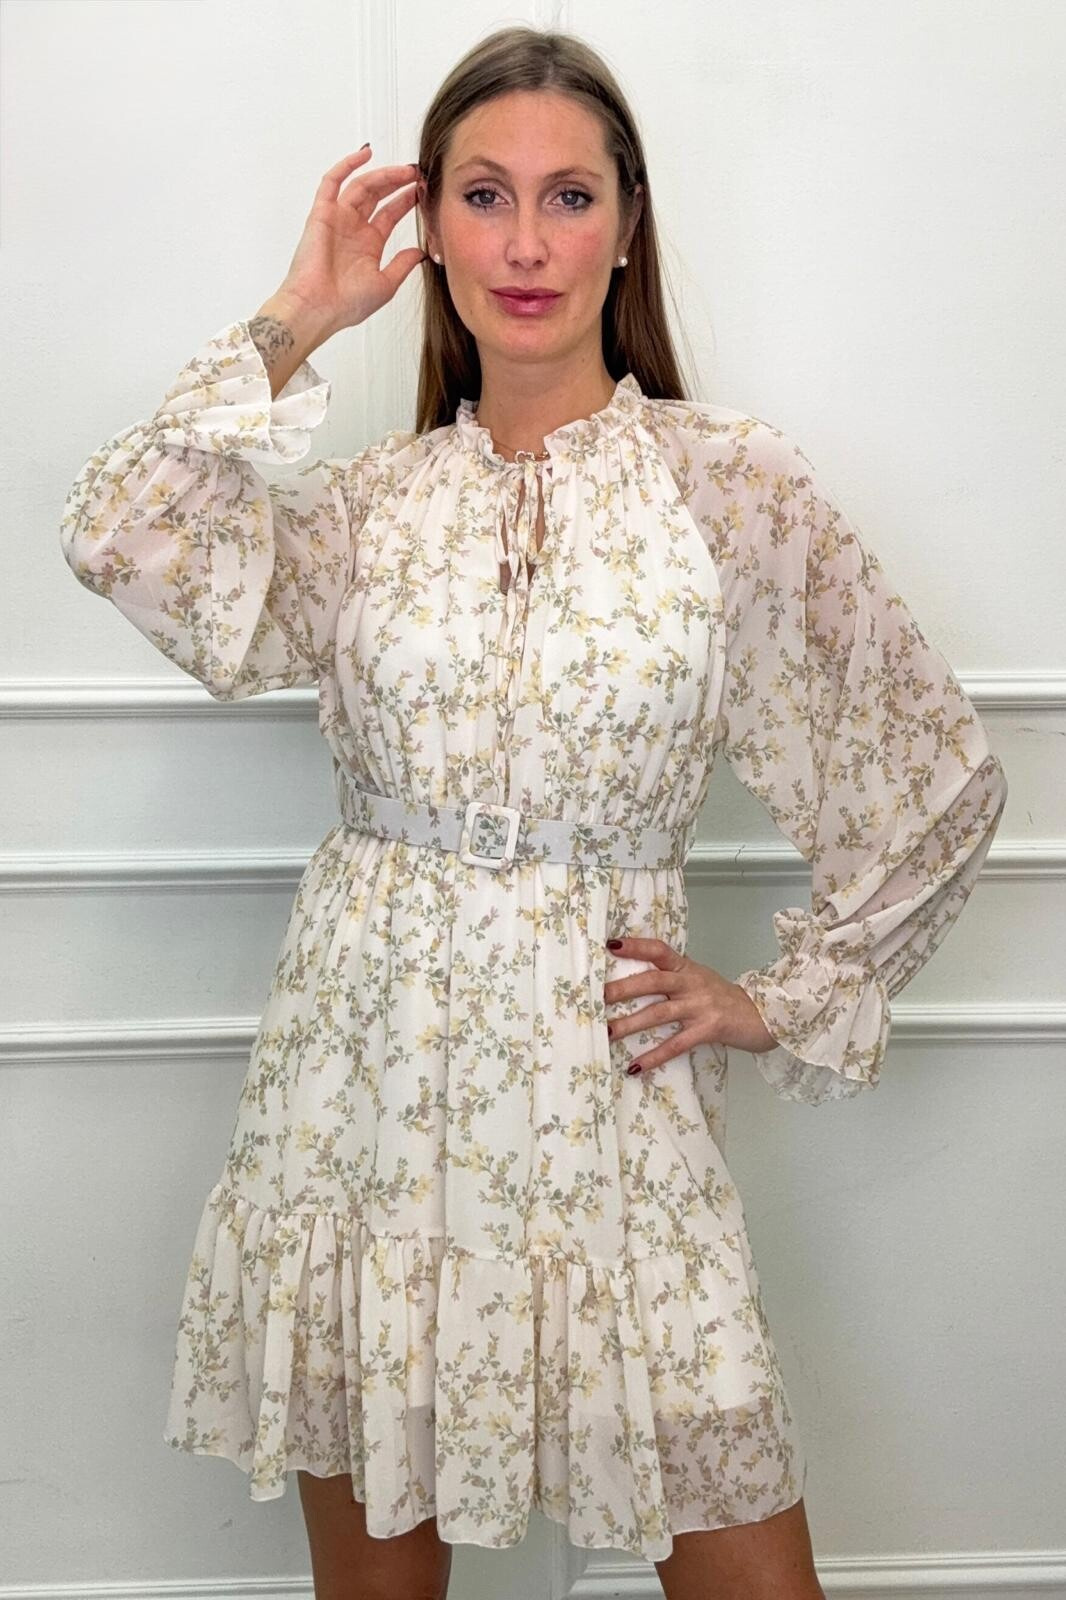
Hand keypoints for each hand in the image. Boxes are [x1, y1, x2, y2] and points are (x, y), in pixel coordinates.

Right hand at [278, 146, 425, 336]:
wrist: (318, 309)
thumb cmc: (346, 304)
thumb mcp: (386, 284)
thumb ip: (403, 265)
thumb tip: (422, 252)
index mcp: (368, 245)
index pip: (390, 214)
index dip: (407, 200)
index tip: (424, 190)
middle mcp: (353, 229)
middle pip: (377, 195)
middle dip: (398, 182)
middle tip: (418, 173)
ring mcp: (337, 219)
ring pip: (361, 186)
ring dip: (382, 175)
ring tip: (404, 170)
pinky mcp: (321, 213)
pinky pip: (332, 182)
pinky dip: (347, 165)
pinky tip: (365, 154)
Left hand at [603, 936, 777, 1073]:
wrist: (763, 1015)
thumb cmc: (723, 998)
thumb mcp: (698, 979)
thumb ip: (672, 977)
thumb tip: (630, 982)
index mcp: (687, 968)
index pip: (659, 950)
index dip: (636, 946)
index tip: (611, 944)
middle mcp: (692, 983)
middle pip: (653, 981)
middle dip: (623, 989)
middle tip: (597, 997)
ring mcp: (700, 1007)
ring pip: (659, 1014)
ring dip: (630, 1024)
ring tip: (606, 1032)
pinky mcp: (708, 1030)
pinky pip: (676, 1045)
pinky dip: (654, 1057)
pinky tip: (635, 1067)